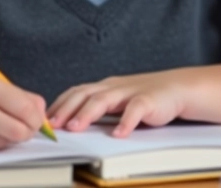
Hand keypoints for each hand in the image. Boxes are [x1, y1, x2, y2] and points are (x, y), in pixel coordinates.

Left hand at [48, 71, 188, 137]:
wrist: (176, 88)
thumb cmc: (143, 98)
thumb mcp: (115, 102)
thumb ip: (96, 110)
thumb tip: (68, 126)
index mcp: (103, 88)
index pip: (75, 93)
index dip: (58, 105)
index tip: (44, 120)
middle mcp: (113, 87)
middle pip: (84, 94)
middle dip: (66, 109)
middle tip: (53, 125)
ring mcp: (130, 92)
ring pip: (104, 99)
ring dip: (88, 113)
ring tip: (76, 127)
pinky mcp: (149, 100)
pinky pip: (135, 110)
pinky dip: (126, 121)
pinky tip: (119, 134)